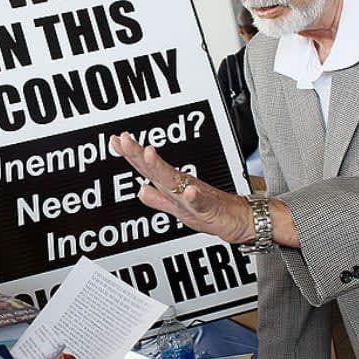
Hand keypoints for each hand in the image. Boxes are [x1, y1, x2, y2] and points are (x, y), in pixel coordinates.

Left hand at [110, 132, 254, 242]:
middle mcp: (181, 186)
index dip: (130, 155)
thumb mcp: (177, 210)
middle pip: (155, 168)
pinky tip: (189, 191)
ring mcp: (194, 196)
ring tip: (148, 154)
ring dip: (161, 168)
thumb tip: (140, 191)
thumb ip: (158, 200)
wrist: (243, 220)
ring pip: (175, 181)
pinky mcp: (209, 208)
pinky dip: (194, 197)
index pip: (147, 168)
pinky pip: (200, 203)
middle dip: (138, 154)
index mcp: (173, 186)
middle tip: (124, 139)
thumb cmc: (213, 213)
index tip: (115, 140)